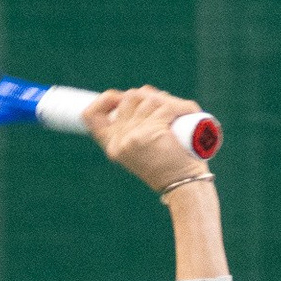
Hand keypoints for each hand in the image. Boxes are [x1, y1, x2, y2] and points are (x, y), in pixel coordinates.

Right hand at [86, 86, 214, 196]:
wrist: (184, 188)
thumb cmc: (169, 168)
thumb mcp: (143, 149)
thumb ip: (135, 128)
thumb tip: (141, 91)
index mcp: (112, 146)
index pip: (91, 115)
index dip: (106, 100)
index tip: (122, 97)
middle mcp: (119, 142)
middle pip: (129, 98)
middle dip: (149, 95)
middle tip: (166, 106)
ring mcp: (134, 136)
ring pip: (149, 99)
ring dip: (168, 100)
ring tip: (181, 112)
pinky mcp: (152, 132)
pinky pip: (167, 107)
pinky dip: (182, 106)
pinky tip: (190, 111)